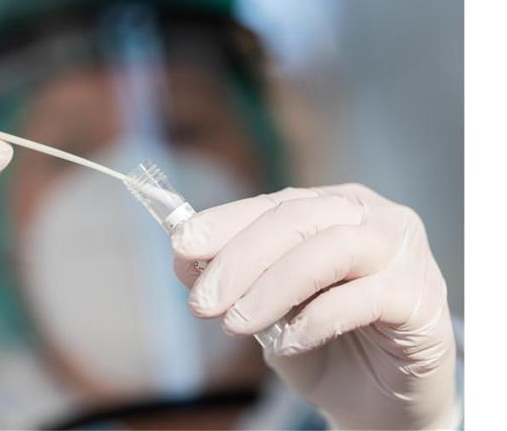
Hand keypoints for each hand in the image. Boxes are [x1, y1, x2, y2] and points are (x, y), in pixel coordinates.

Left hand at [172, 184, 457, 429]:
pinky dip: (318, 318)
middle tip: (202, 302)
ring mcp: (404, 253)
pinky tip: (288, 342)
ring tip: (236, 324)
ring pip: (330, 251)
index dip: (224, 223)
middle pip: (297, 219)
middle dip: (240, 259)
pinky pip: (367, 297)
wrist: (377, 400)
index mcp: (333, 206)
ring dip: (272, 288)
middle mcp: (372, 217)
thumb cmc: (321, 343)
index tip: (181, 247)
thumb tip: (184, 257)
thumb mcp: (266, 306)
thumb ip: (235, 277)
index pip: (273, 204)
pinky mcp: (422, 298)